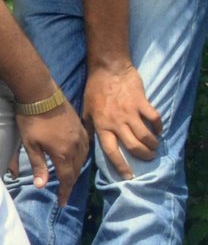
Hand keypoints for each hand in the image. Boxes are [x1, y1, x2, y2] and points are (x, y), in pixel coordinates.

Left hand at [12, 102, 88, 206]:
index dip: (64, 192)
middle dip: (70, 184)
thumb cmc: (31, 120)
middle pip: (76, 170)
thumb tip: (42, 186)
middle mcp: (76, 145)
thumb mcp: (30, 145)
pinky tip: (77, 159)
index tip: (62, 203)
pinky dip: (81, 157)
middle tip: (64, 194)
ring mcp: (80, 135)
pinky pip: (86, 147)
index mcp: (63, 152)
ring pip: (82, 159)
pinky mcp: (80, 126)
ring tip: (69, 179)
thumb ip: (38, 166)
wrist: (41, 94)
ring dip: (76, 171)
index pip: (67, 178)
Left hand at [85, 63, 160, 180]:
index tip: (129, 176)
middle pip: (132, 146)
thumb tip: (87, 144)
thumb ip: (89, 128)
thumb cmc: (94, 90)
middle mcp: (117, 123)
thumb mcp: (85, 111)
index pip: (111, 152)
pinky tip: (159, 130)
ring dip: (152, 144)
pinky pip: (154, 118)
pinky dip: (158, 126)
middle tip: (148, 159)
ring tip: (154, 148)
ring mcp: (130, 112)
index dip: (120, 165)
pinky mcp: (142, 102)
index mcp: (101, 127)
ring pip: (145, 135)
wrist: (108, 69)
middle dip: (142, 156)